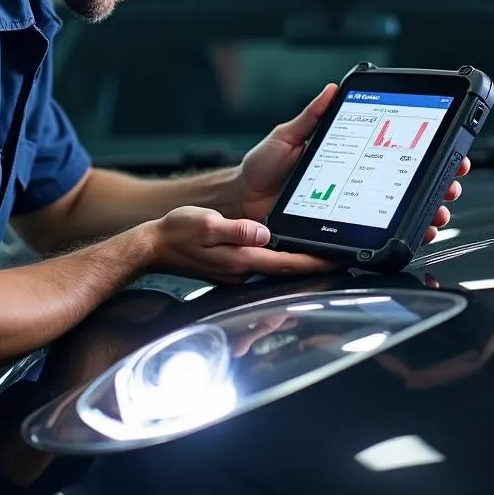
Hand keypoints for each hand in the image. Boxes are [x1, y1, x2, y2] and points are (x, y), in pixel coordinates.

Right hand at [143, 206, 336, 282]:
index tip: (337, 260)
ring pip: (274, 268)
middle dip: (312, 264)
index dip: (314, 262)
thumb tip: (263, 232)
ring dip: (295, 262)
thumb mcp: (207, 222)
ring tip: (319, 252)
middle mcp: (241, 270)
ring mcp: (235, 272)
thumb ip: (237, 229)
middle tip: (339, 256)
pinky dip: (277, 259)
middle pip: (285, 269)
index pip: (286, 263)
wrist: (154, 246)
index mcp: (240, 259)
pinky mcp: (230, 268)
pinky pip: (260, 265)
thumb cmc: (176, 233)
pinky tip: (284, 249)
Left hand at [231, 84, 470, 241]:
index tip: (446, 148)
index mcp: (348, 156)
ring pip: (401, 212)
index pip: (394, 152)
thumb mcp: (286, 136)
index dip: (424, 151)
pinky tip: (419, 232)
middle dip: (438, 183)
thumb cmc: (261, 169)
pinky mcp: (344, 232)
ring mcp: (353, 209)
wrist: (242, 203)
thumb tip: (331, 90)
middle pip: (407, 184)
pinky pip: (378, 235)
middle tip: (451, 182)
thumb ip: (310, 117)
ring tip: (440, 210)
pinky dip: (405, 235)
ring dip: (429, 211)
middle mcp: (356, 182)